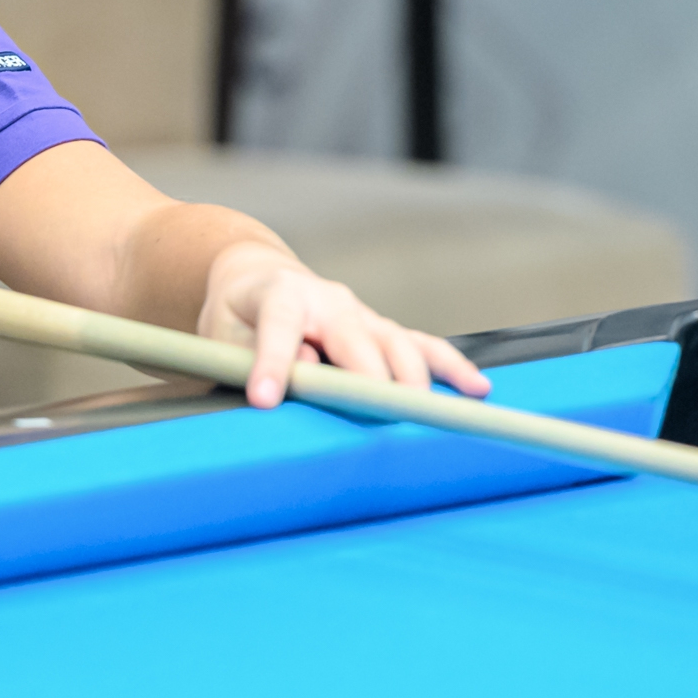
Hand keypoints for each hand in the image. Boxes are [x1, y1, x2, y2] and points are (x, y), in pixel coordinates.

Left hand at [200, 242, 491, 409]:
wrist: (257, 276)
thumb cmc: (236, 312)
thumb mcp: (222, 332)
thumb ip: (250, 352)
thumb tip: (304, 374)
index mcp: (280, 294)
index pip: (279, 327)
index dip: (274, 363)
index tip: (266, 398)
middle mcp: (330, 300)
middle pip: (356, 341)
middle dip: (367, 381)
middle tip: (374, 421)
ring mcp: (362, 315)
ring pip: (397, 345)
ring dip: (412, 382)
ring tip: (425, 416)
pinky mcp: (381, 331)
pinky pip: (422, 347)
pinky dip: (449, 367)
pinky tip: (475, 389)